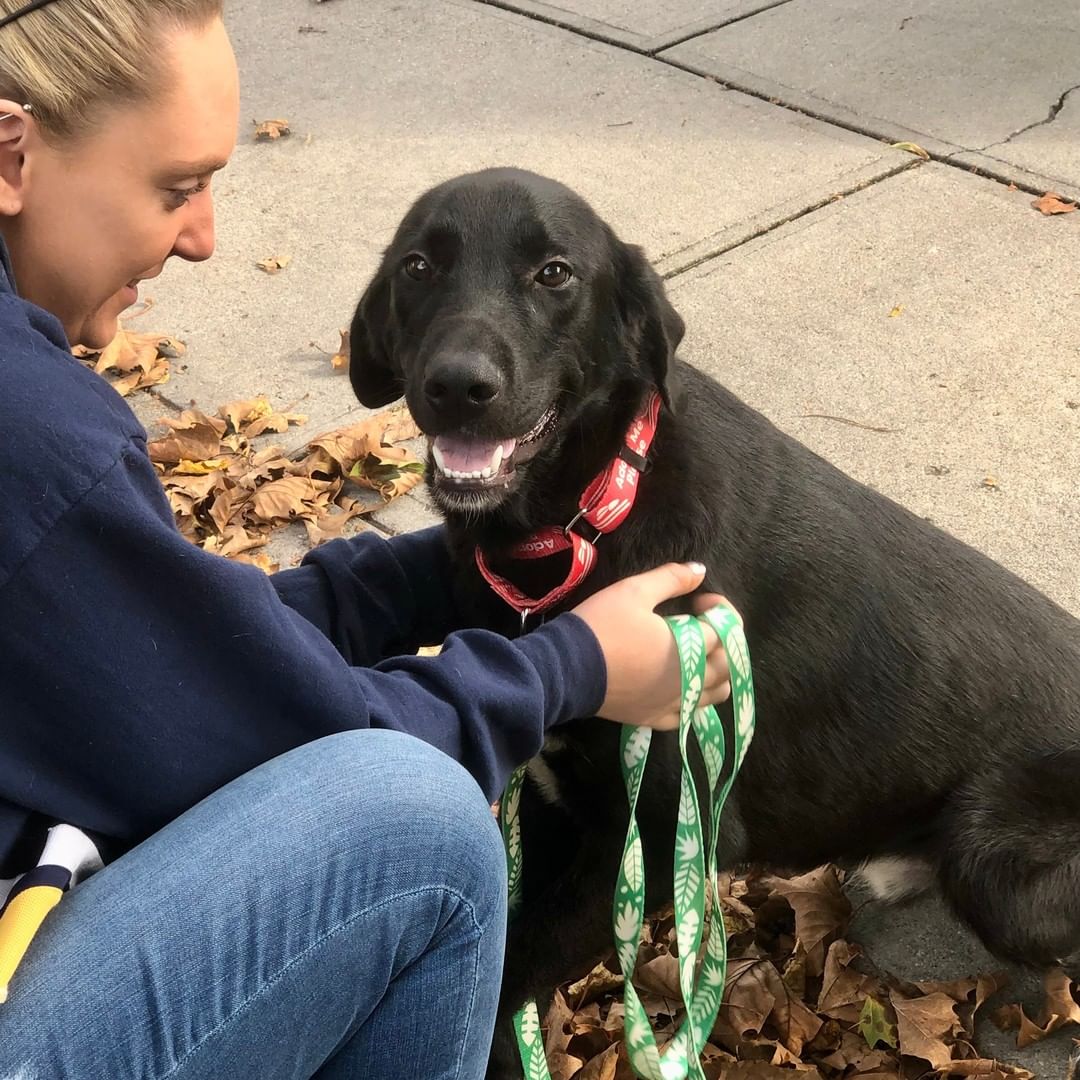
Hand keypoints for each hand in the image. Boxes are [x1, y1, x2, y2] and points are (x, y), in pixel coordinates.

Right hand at [570, 563, 732, 729]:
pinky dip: (692, 699)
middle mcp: (690, 680)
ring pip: (714, 694)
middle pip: (728, 664)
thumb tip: (700, 570)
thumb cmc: (603, 625)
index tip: (698, 601)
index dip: (719, 610)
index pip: (726, 630)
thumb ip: (672, 578)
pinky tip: (678, 685)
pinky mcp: (653, 718)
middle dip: (722, 642)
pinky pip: (686, 715)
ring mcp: (673, 704)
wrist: (566, 668)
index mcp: (690, 647)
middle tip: (700, 626)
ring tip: (694, 656)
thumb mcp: (634, 591)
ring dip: (714, 672)